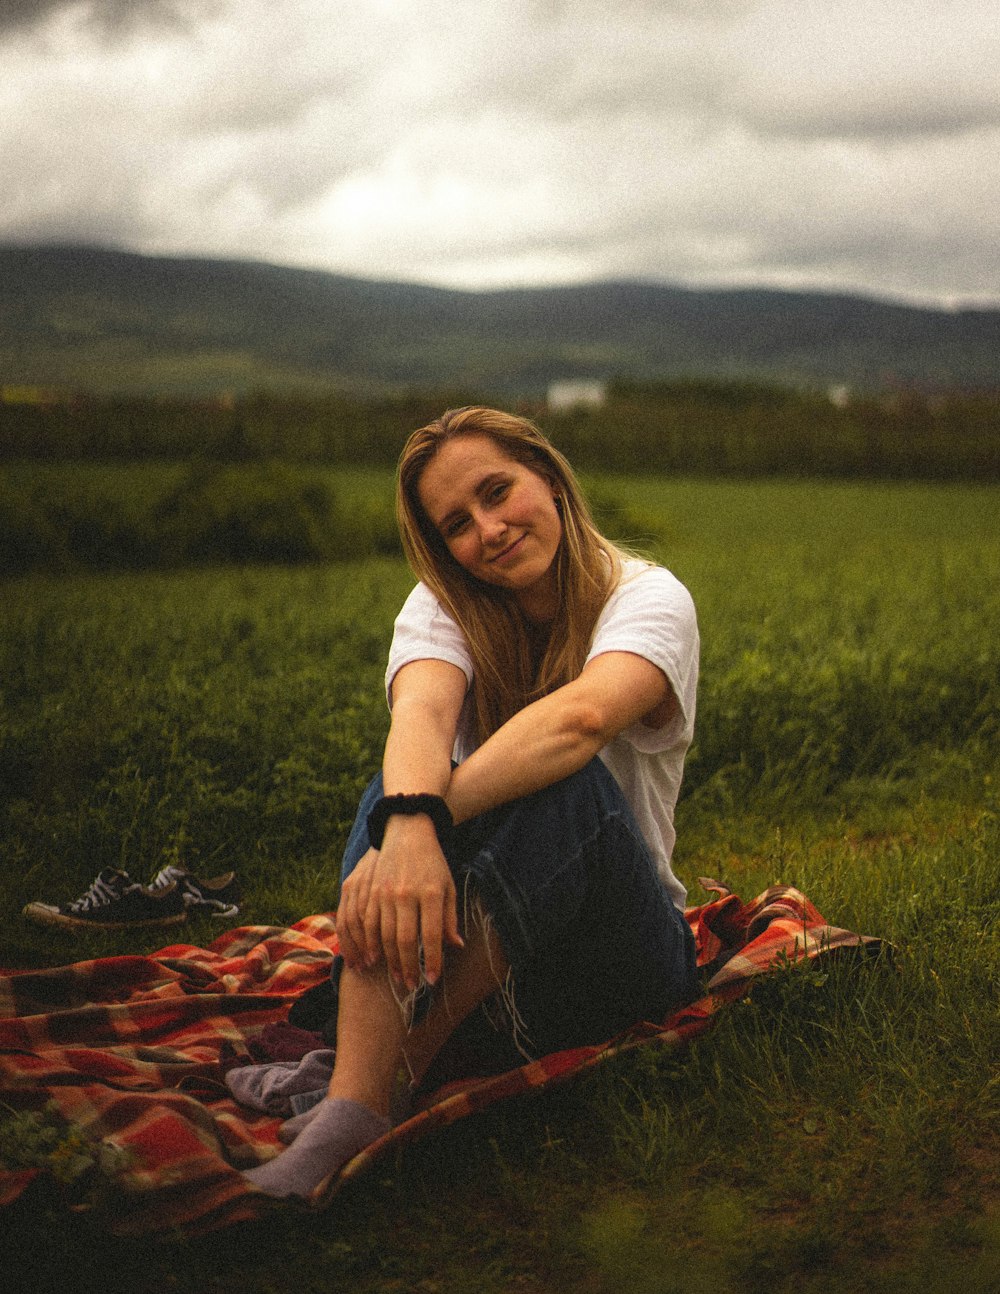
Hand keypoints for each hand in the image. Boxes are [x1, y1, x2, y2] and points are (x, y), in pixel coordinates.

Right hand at [335, 823, 463, 989]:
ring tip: (395, 977)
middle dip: (408, 967)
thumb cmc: (433, 863)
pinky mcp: (368, 888)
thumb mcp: (448, 887)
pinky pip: (364, 922)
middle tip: (412, 984)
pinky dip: (366, 944)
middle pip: (404, 939)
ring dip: (388, 961)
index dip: (431, 960)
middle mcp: (406, 893)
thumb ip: (449, 918)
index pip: (431, 935)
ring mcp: (384, 891)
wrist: (407, 832)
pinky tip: (372, 958)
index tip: (432, 979)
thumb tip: (455, 946)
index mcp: (431, 893)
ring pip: (382, 935)